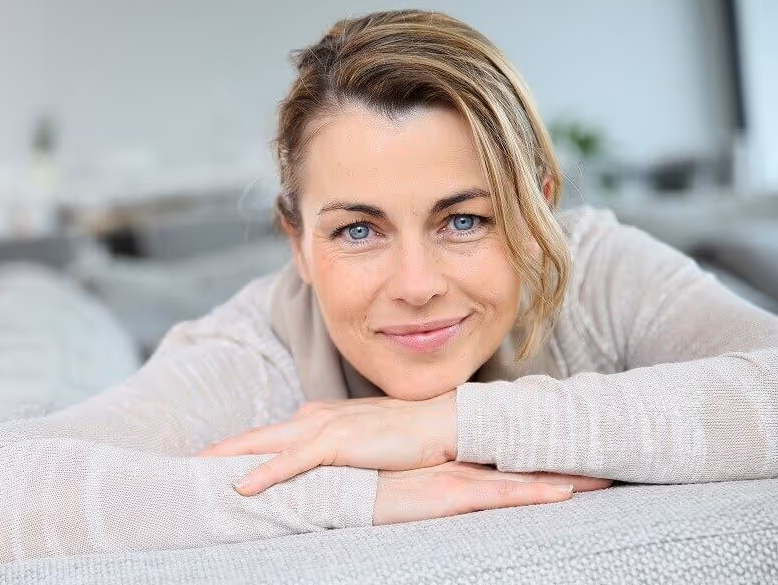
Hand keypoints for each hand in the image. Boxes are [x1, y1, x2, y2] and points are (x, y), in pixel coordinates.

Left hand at [196, 393, 457, 495]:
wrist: (443, 422)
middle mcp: (316, 417)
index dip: (242, 447)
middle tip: (188, 463)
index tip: (214, 459)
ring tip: (198, 471)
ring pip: (265, 444)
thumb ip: (340, 451)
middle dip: (222, 449)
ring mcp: (325, 427)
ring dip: (231, 458)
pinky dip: (265, 473)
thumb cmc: (409, 434)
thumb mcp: (366, 443)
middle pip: (257, 435)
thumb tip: (324, 466)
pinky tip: (242, 486)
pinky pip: (292, 461)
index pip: (272, 435)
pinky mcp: (339, 442)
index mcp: (321, 418)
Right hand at [373, 461, 614, 524]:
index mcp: (443, 452)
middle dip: (564, 457)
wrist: (330, 479)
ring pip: (522, 478)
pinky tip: (566, 493)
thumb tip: (409, 465)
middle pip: (519, 457)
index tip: (567, 443)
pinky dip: (535, 495)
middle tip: (609, 456)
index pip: (495, 445)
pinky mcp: (448, 495)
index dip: (531, 442)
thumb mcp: (383, 466)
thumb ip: (401, 466)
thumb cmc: (352, 476)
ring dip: (566, 478)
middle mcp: (456, 459)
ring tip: (607, 479)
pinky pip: (500, 496)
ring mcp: (455, 476)